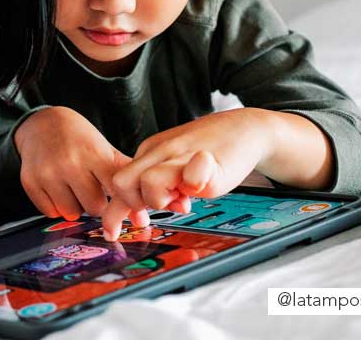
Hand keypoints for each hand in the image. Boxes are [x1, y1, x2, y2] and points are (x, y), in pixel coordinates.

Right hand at [14, 107, 147, 223]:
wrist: (42, 124)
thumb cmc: (79, 140)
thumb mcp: (105, 149)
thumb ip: (124, 180)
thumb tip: (141, 218)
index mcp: (93, 154)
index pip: (116, 190)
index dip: (120, 198)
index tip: (119, 197)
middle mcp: (70, 164)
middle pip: (94, 207)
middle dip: (96, 202)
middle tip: (92, 189)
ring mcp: (48, 173)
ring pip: (71, 213)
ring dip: (75, 206)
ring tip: (74, 187)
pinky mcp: (30, 182)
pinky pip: (51, 212)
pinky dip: (56, 206)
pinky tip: (58, 189)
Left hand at [102, 108, 274, 239]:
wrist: (245, 129)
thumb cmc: (210, 150)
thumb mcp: (173, 165)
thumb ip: (156, 185)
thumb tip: (138, 215)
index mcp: (149, 153)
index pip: (118, 182)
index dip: (116, 210)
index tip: (114, 231)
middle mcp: (160, 151)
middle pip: (122, 182)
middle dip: (136, 205)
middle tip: (162, 206)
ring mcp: (182, 154)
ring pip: (149, 181)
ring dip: (162, 199)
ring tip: (184, 196)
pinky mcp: (209, 160)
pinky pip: (193, 173)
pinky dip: (194, 183)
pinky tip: (203, 186)